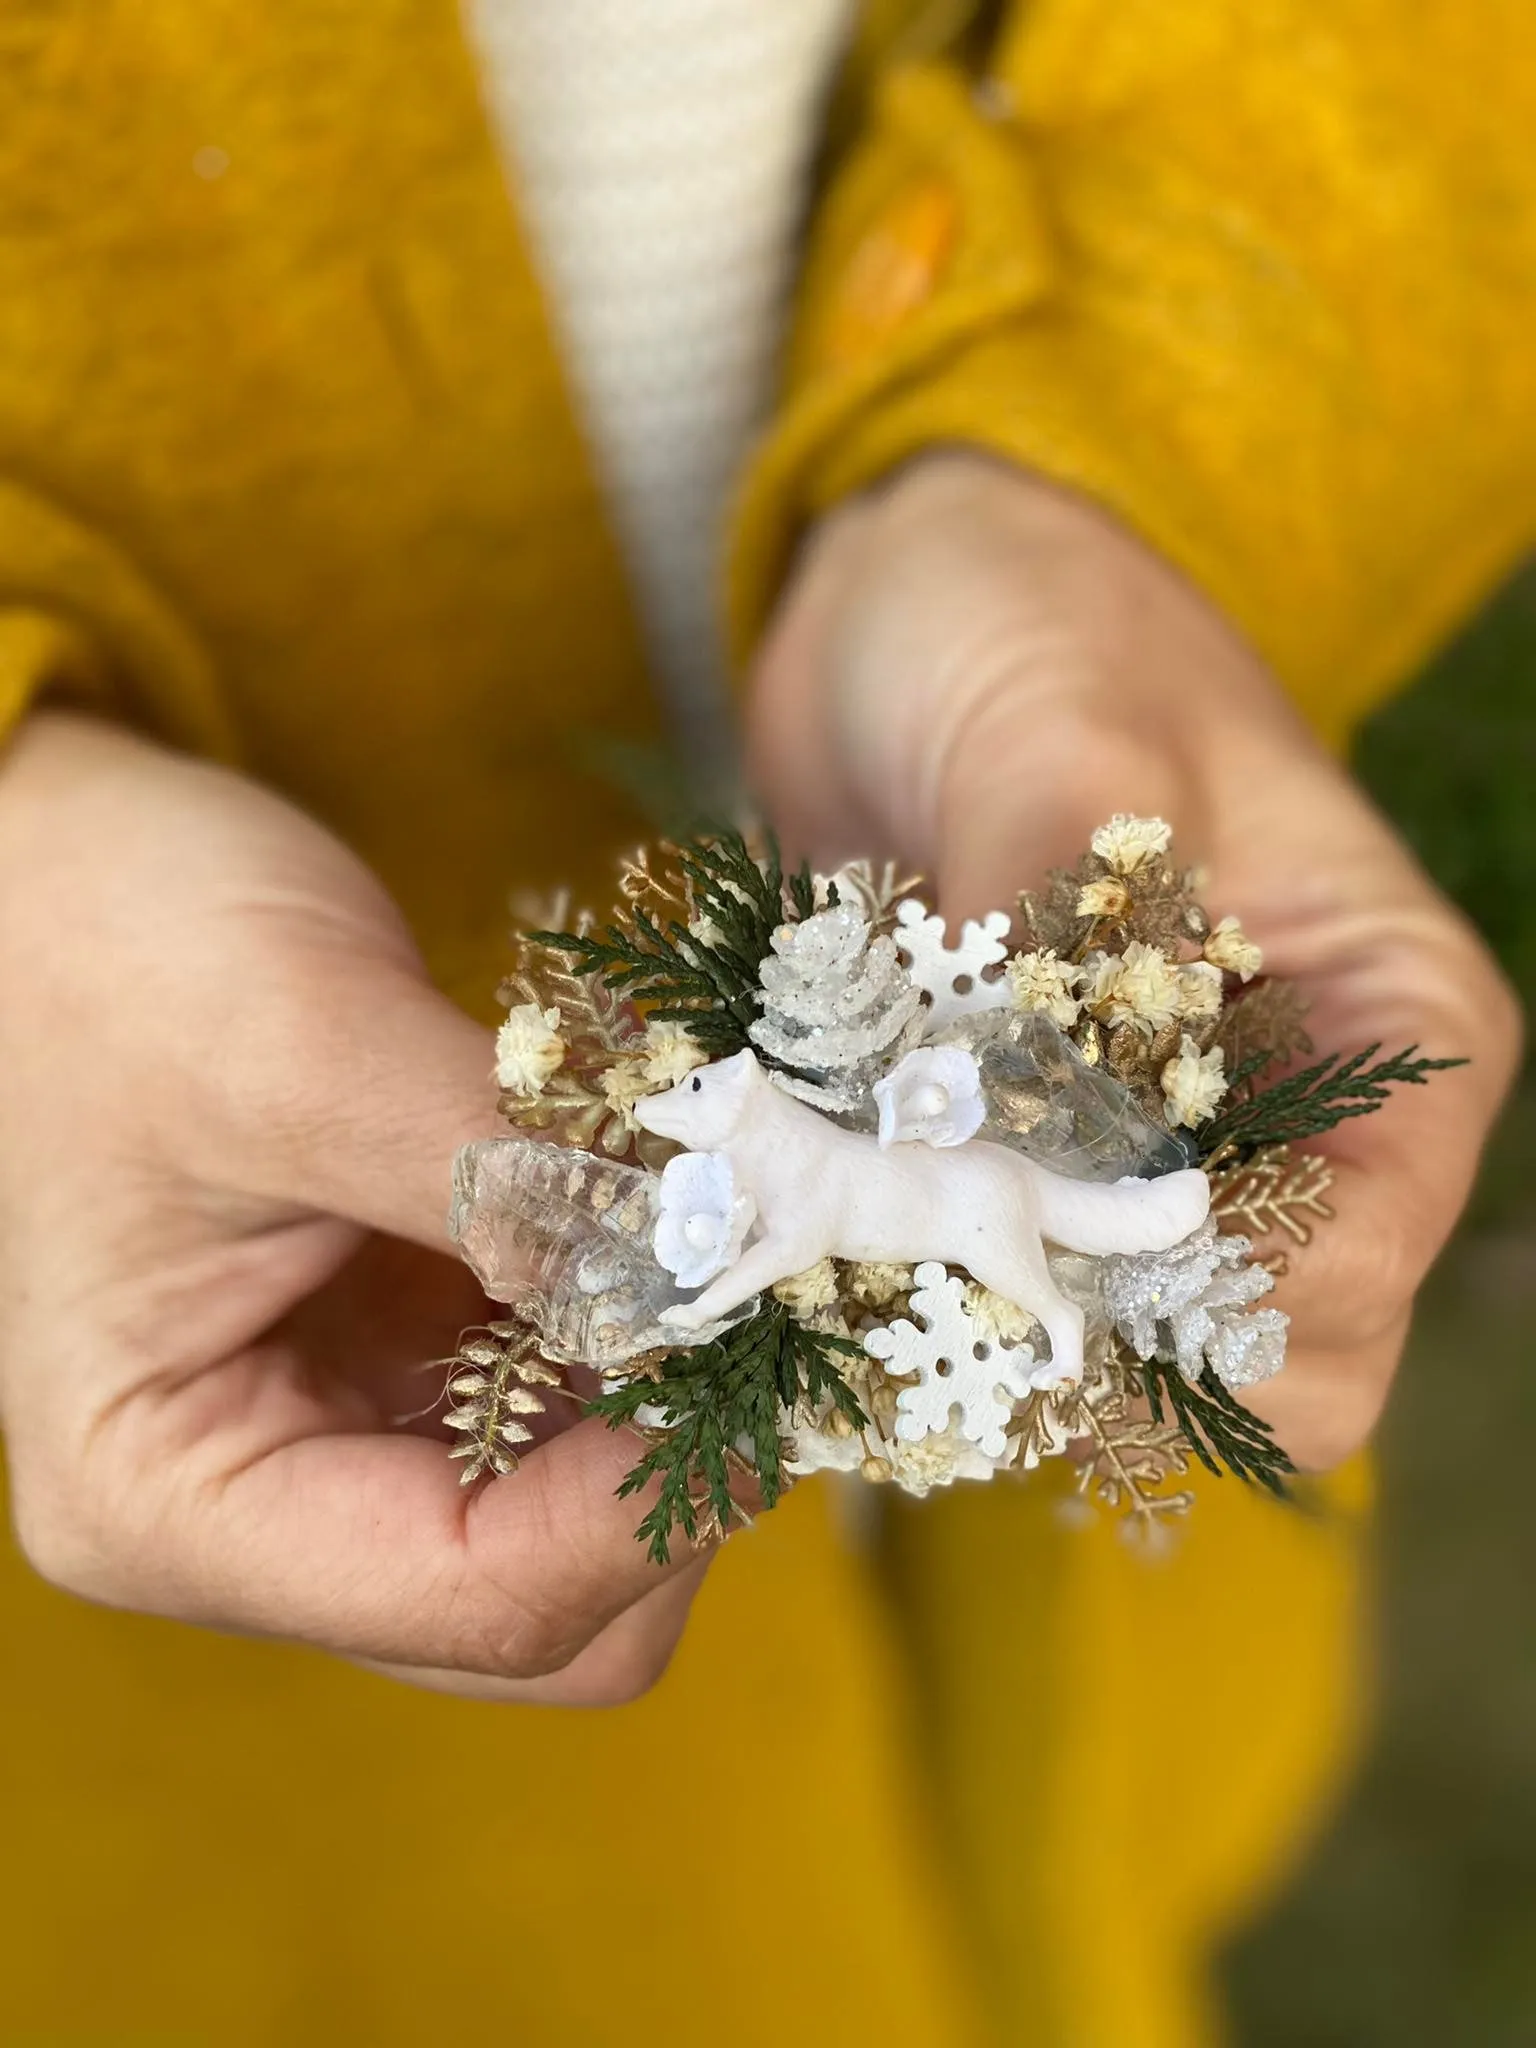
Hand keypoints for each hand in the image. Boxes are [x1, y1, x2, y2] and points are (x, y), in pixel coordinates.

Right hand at [0, 713, 704, 1701]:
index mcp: (171, 1498)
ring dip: (678, 1401)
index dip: (652, 1499)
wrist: (68, 878)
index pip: (470, 1596)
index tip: (770, 1343)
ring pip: (577, 1525)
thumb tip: (723, 1251)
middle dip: (671, 1472)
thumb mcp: (306, 1049)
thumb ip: (510, 1179)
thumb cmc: (119, 952)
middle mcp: (255, 1516)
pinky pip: (571, 1413)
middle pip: (540, 1613)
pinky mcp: (406, 1367)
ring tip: (738, 1244)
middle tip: (768, 1300)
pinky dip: (652, 1340)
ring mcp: (340, 1445)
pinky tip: (686, 1227)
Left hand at [749, 454, 1522, 1469]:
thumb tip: (988, 1125)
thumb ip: (1049, 926)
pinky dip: (911, 1291)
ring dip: (988, 1336)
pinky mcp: (1026, 1161)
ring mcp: (1159, 1154)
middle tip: (928, 1283)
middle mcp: (1301, 1119)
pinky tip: (815, 1248)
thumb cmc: (1032, 624)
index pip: (1357, 1260)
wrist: (904, 612)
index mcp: (1392, 1026)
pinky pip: (995, 1292)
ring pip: (1122, 1356)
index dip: (1203, 1302)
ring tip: (852, 1266)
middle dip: (1101, 1352)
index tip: (1027, 1252)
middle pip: (1258, 1358)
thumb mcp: (1063, 730)